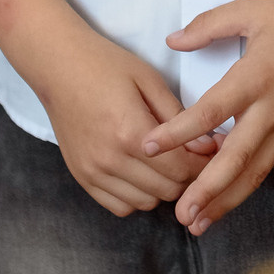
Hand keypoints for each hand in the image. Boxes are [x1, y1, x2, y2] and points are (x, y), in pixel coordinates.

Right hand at [24, 23, 221, 216]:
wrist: (58, 66)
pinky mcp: (82, 177)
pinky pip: (120, 207)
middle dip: (189, 176)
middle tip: (196, 156)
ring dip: (163, 188)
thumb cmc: (106, 66)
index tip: (214, 151)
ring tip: (168, 163)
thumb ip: (179, 117)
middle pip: (167, 189)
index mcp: (131, 132)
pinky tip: (142, 173)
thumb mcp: (150, 81)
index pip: (181, 168)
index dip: (205, 163)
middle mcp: (111, 159)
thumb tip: (208, 146)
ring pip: (146, 202)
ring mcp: (93, 172)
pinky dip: (137, 196)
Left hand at [143, 0, 273, 234]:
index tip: (149, 146)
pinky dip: (243, 187)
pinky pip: (265, 166)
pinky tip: (224, 201)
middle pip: (235, 159)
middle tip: (181, 214)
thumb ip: (209, 25)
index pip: (211, 112)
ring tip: (198, 224)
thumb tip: (172, 40)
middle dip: (206, 190)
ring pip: (253, 173)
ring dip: (225, 201)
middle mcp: (270, 111)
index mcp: (256, 77)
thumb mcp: (253, 10)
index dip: (178, 132)